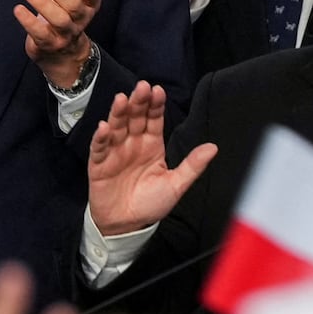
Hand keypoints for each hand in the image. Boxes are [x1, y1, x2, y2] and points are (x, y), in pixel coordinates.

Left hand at [16, 0, 110, 88]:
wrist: (65, 50)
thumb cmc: (72, 10)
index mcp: (91, 3)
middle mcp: (81, 18)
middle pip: (72, 4)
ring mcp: (66, 33)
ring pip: (58, 20)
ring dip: (41, 3)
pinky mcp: (49, 44)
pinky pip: (41, 35)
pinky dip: (29, 22)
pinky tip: (18, 9)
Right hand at [88, 81, 216, 234]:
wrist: (127, 226)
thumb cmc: (151, 203)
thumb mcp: (176, 184)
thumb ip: (192, 165)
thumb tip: (213, 147)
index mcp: (152, 145)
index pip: (154, 120)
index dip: (155, 106)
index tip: (158, 91)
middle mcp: (133, 144)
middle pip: (134, 118)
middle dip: (138, 103)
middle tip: (142, 87)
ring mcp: (115, 153)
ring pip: (116, 128)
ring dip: (118, 114)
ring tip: (121, 100)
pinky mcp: (99, 165)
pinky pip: (99, 149)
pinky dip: (100, 138)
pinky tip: (104, 127)